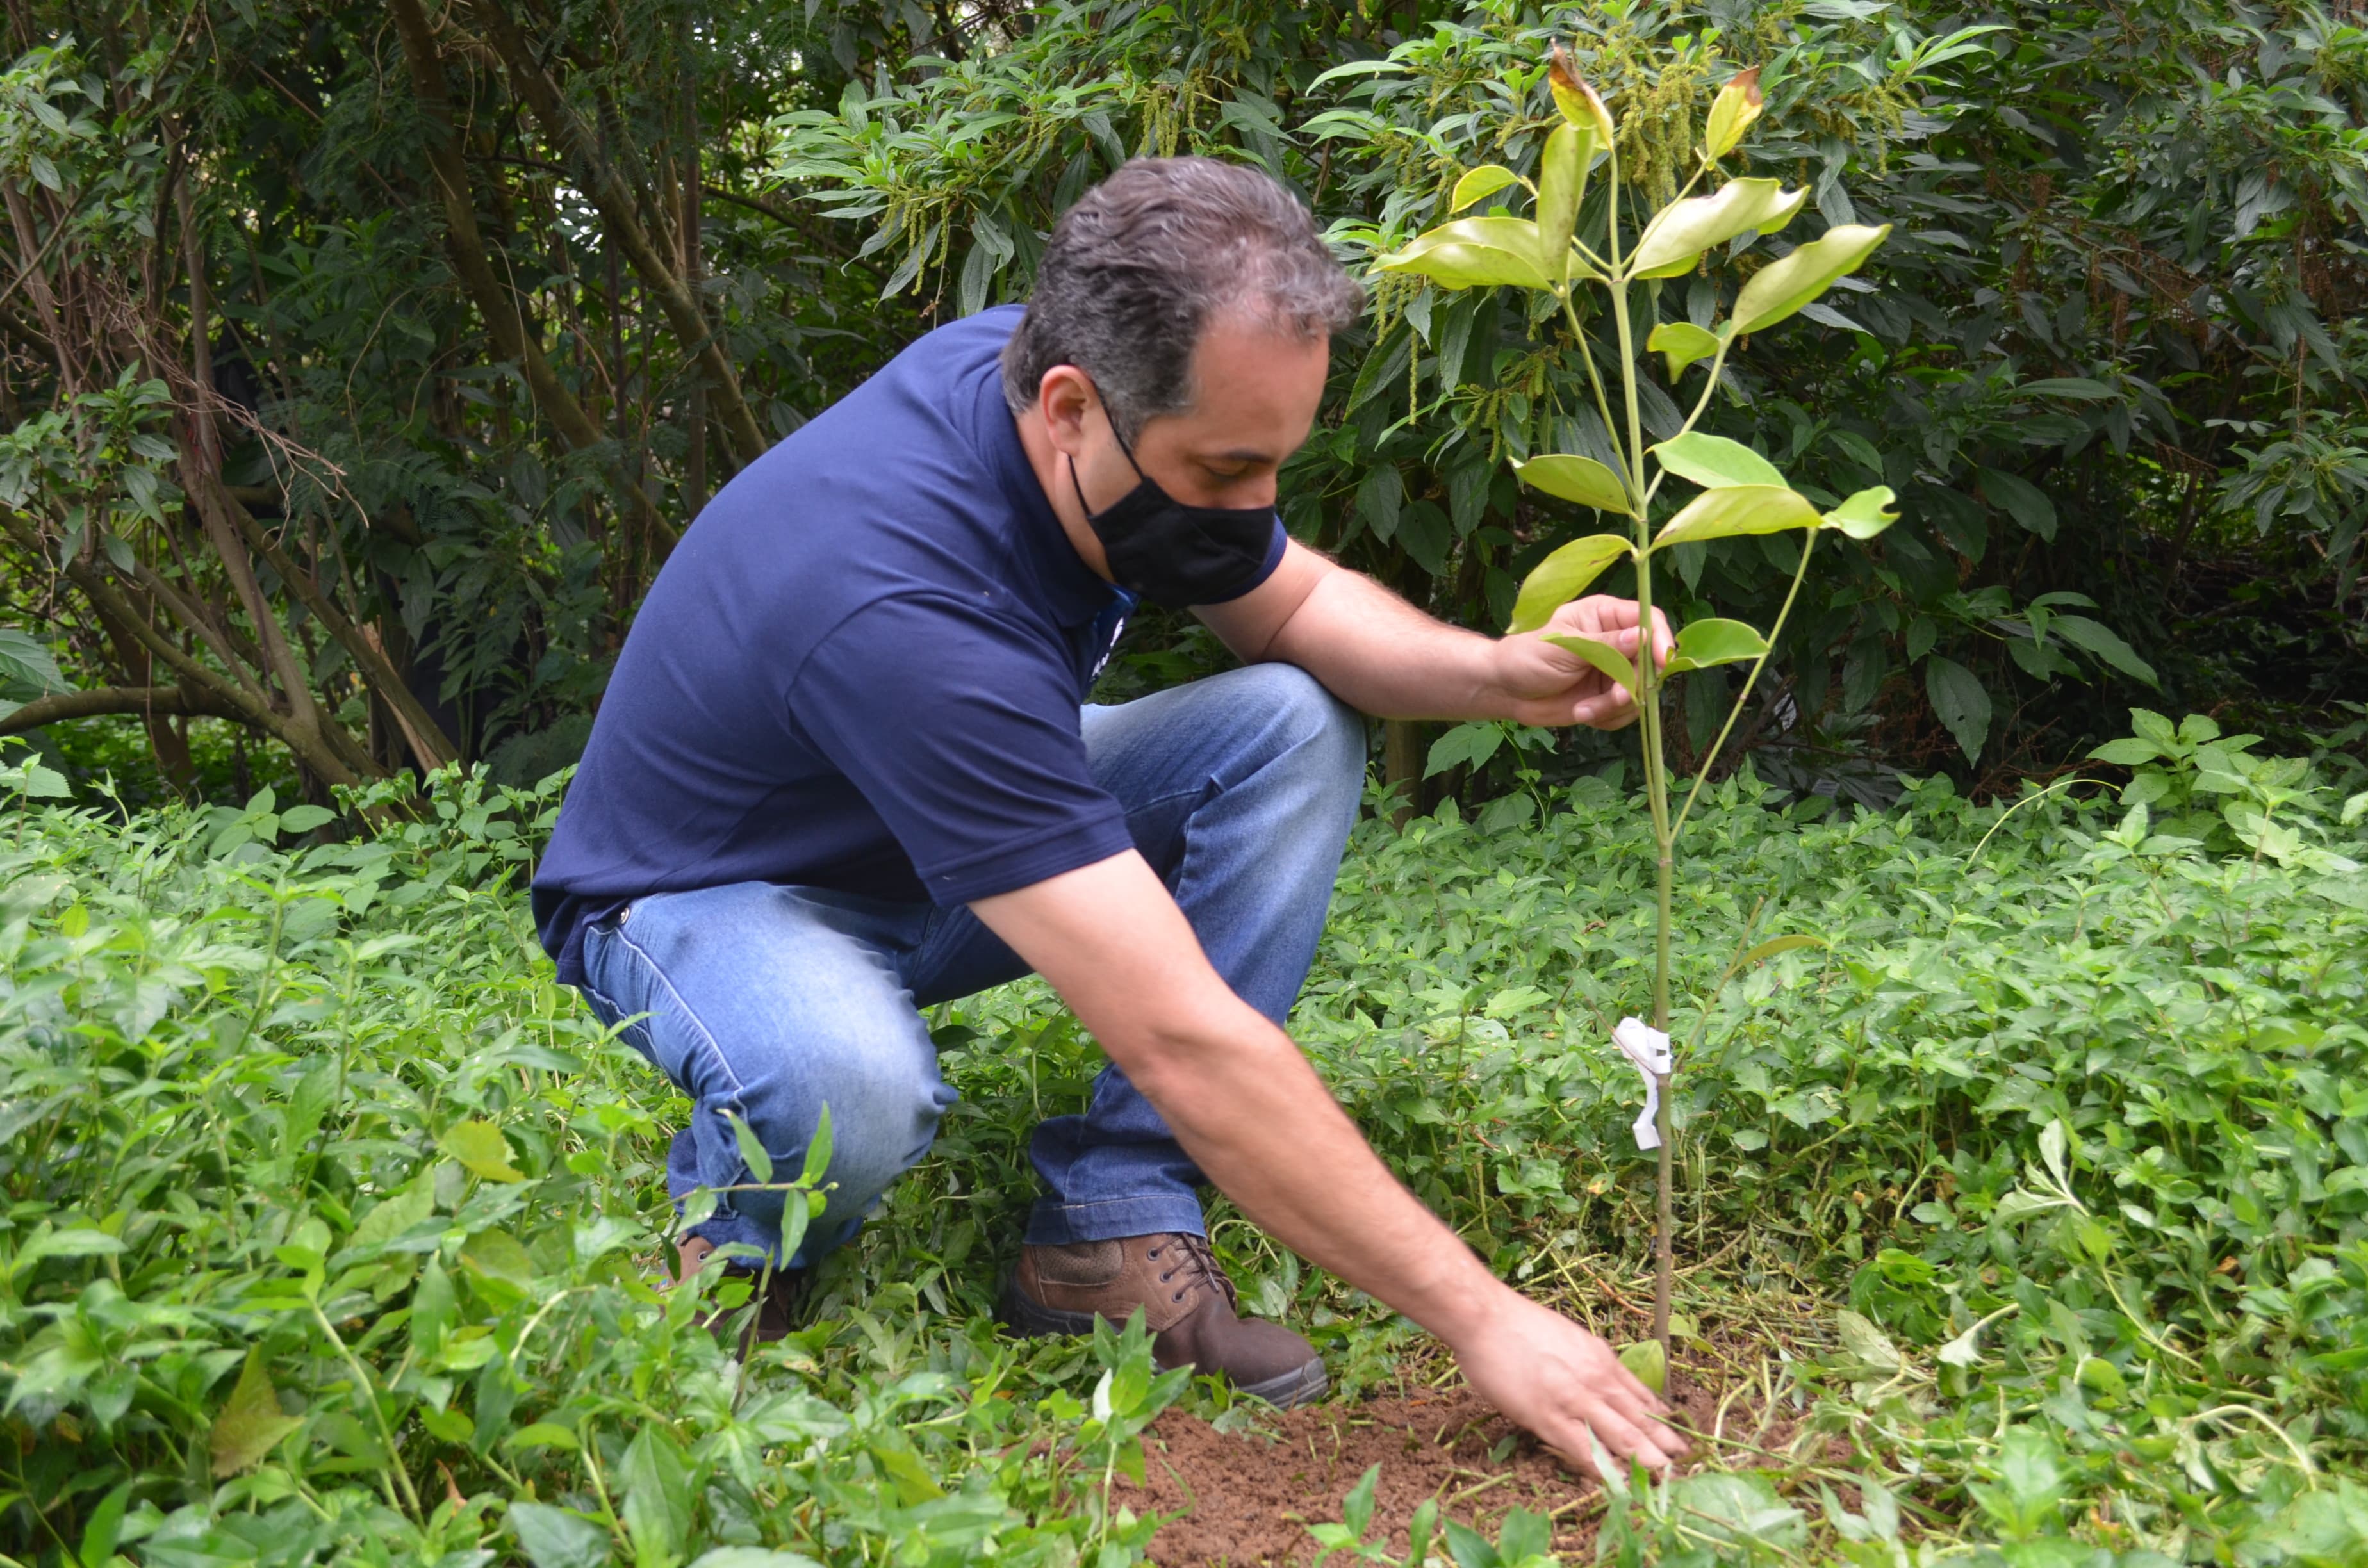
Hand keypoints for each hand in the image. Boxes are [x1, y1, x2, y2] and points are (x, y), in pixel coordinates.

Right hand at [1450, 1285, 1688, 1476]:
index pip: (1641, 1397)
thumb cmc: (1520, 1324)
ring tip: (1665, 1478)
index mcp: (1601, 1360)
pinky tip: (1616, 1482)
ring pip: (1621, 1436)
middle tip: (1683, 1466)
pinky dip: (1603, 1467)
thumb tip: (1604, 1378)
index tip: (1676, 1439)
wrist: (1486, 1317)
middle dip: (1664, 1445)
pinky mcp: (1548, 1417)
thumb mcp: (1570, 1336)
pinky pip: (1583, 1449)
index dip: (1661, 1421)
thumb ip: (1590, 1360)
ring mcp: (1574, 1400)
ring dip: (1645, 1459)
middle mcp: (1596, 1380)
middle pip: (1639, 1420)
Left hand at [1493, 595, 1674, 729]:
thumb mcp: (1563, 646)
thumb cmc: (1526, 656)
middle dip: (1635, 683)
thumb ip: (1604, 644)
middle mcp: (1616, 642)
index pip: (1649, 619)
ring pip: (1641, 690)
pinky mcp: (1608, 697)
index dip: (1661, 639)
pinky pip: (1626, 712)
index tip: (1663, 661)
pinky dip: (1607, 718)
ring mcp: (1614, 671)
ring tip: (1584, 710)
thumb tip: (1642, 636)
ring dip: (1615, 706)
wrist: (1505, 689)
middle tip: (1614, 697)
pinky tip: (1582, 713)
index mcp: (1605, 616)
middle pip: (1651, 660)